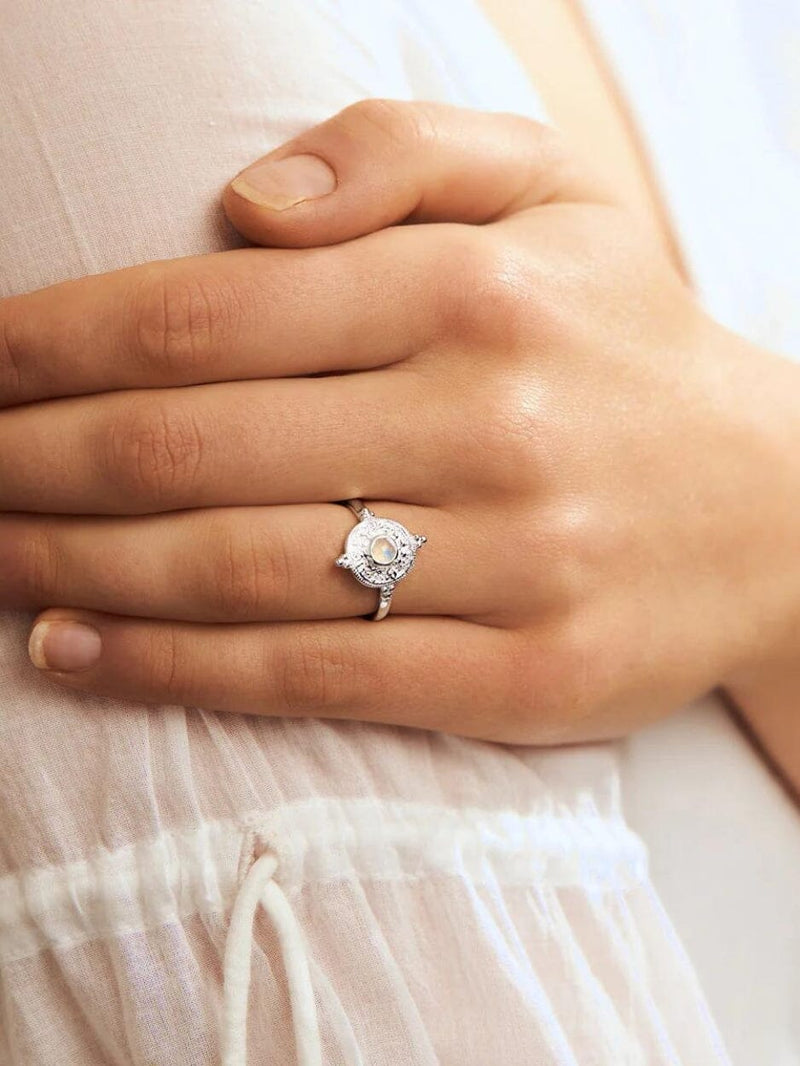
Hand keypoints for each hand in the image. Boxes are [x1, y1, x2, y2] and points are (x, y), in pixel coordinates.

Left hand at [4, 101, 798, 742]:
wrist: (776, 514)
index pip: (208, 311)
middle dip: (33, 462)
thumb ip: (402, 153)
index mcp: (476, 290)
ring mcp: (512, 560)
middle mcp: (490, 420)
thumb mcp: (555, 196)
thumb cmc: (634, 349)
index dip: (56, 343)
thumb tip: (243, 200)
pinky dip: (173, 668)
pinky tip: (73, 649)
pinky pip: (314, 674)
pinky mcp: (524, 674)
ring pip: (235, 569)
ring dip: (73, 566)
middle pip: (193, 447)